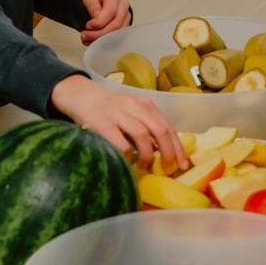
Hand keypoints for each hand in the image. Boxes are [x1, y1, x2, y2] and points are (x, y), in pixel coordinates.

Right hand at [50, 74, 187, 168]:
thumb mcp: (132, 112)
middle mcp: (135, 107)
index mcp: (146, 105)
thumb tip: (164, 152)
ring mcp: (118, 114)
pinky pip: (121, 143)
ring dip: (147, 155)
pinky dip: (128, 154)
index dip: (178, 148)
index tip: (184, 165)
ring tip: (144, 165)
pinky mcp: (102, 124)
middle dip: (168, 153)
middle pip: (160, 131)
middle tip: (168, 169)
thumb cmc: (110, 109)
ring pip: (142, 135)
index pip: (168, 127)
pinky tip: (127, 160)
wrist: (81, 95)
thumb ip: (147, 126)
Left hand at [79, 0, 131, 44]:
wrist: (99, 0)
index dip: (99, 22)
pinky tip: (92, 41)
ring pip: (117, 34)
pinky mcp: (124, 28)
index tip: (87, 26)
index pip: (111, 11)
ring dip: (100, 40)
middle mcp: (123, 7)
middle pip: (115, 25)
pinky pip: (116, 39)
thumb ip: (93, 7)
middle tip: (84, 35)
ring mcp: (125, 18)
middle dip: (98, 34)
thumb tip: (96, 20)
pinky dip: (103, 43)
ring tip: (86, 39)